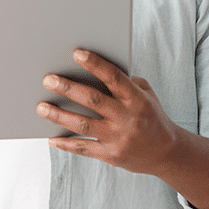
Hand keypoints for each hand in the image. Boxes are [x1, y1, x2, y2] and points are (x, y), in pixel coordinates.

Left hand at [39, 49, 208, 208]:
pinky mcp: (111, 155)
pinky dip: (65, 144)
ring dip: (59, 116)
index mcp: (136, 99)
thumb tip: (91, 69)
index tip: (76, 53)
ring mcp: (118, 138)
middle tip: (48, 79)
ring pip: (83, 125)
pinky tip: (50, 138)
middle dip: (68, 88)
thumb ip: (124, 83)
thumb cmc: (151, 116)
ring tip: (41, 107)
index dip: (95, 64)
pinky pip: (84, 149)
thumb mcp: (145, 95)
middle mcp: (127, 118)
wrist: (167, 152)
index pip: (114, 78)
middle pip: (93, 100)